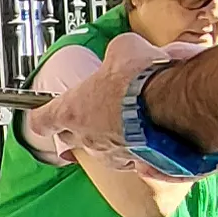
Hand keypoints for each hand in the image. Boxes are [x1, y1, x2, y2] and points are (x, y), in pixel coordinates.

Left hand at [9, 32, 207, 167]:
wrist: (176, 105)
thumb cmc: (143, 79)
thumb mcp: (122, 49)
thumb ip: (114, 54)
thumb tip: (122, 51)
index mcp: (73, 111)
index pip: (41, 121)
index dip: (43, 115)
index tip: (43, 113)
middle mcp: (90, 139)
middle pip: (72, 138)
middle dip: (82, 126)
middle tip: (99, 110)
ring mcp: (116, 156)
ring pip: (108, 151)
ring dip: (118, 137)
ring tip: (137, 119)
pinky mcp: (144, 168)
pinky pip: (141, 162)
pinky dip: (147, 152)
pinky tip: (159, 137)